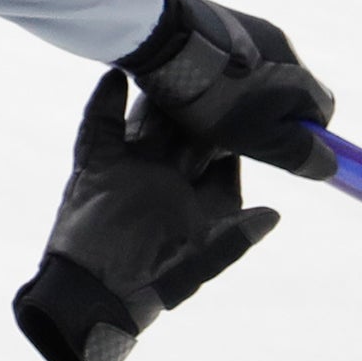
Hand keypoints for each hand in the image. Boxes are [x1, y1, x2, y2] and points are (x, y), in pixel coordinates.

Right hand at [13, 70, 279, 360]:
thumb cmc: (147, 290)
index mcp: (200, 202)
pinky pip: (101, 126)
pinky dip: (106, 101)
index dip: (241, 130)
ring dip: (158, 95)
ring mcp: (132, 169)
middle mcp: (169, 179)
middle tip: (213, 66)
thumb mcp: (197, 266)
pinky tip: (115, 75)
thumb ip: (233, 239)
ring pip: (149, 121)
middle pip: (189, 130)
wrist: (87, 299)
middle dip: (201, 102)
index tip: (256, 99)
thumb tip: (274, 214)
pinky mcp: (96, 167)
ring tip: (171, 61)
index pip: (227, 156)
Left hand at [117, 0, 335, 178]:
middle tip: (229, 135)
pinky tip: (190, 85)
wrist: (167, 38)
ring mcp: (252, 28)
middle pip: (286, 93)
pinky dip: (218, 74)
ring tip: (202, 111)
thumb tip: (331, 165)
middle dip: (264, 118)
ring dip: (238, 96)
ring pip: (256, 74)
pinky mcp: (221, 19)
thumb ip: (297, 153)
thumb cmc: (214, 95)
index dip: (300, 137)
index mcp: (301, 77)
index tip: (270, 149)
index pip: (321, 112)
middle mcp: (285, 47)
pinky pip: (229, 55)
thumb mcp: (258, 137)